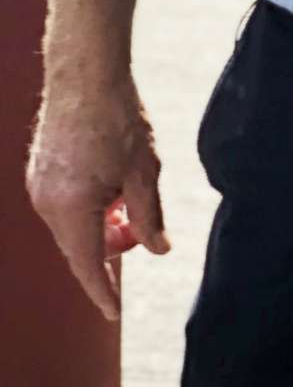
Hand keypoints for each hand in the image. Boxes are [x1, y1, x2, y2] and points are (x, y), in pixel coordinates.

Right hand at [27, 77, 168, 320]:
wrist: (85, 73)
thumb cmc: (118, 119)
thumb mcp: (145, 172)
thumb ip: (149, 216)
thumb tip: (159, 249)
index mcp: (72, 209)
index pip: (87, 265)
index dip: (103, 292)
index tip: (114, 313)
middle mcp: (47, 203)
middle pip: (79, 247)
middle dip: (109, 251)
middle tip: (139, 238)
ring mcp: (38, 187)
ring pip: (72, 226)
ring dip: (99, 227)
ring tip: (127, 202)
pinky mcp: (39, 173)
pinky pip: (63, 206)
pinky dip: (87, 209)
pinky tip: (109, 188)